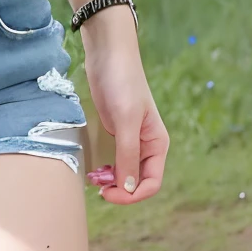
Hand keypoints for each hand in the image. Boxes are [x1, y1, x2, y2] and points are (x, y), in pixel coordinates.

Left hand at [80, 9, 167, 203]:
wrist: (108, 55)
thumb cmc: (122, 84)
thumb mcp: (126, 121)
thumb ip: (128, 155)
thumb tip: (128, 188)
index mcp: (157, 144)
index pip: (151, 183)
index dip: (132, 195)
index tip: (109, 194)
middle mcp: (146, 145)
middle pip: (136, 181)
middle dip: (119, 189)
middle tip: (96, 186)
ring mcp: (129, 139)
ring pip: (124, 172)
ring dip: (111, 181)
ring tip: (94, 178)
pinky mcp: (114, 131)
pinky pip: (113, 159)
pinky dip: (105, 168)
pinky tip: (94, 168)